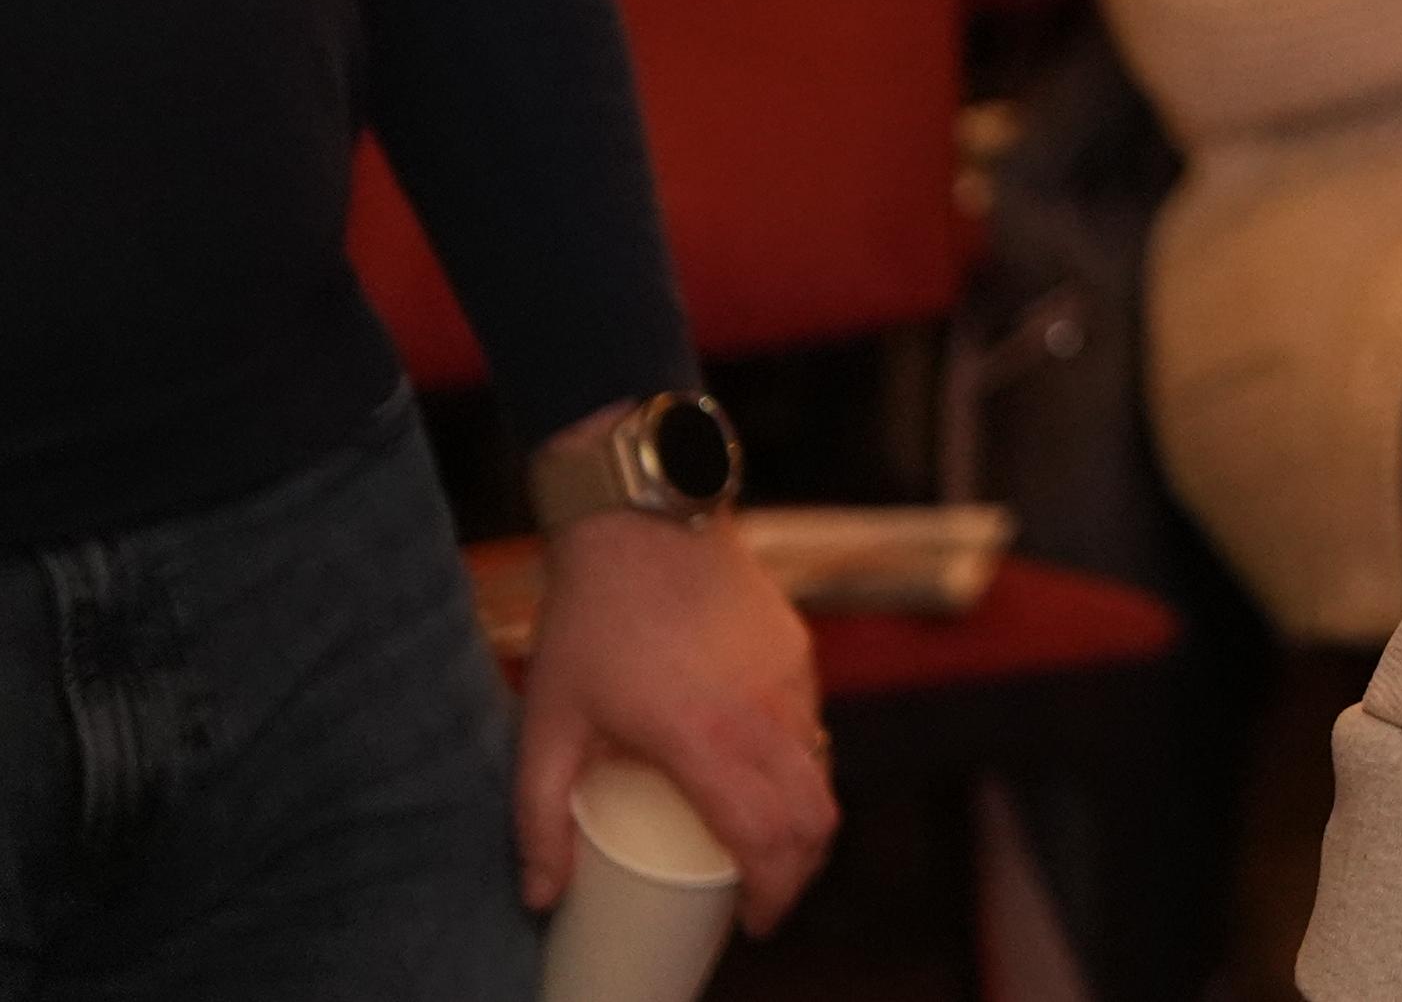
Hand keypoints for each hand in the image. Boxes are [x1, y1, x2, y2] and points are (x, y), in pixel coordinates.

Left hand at [514, 495, 834, 934]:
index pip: (769, 841)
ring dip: (802, 819)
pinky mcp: (797, 650)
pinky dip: (800, 765)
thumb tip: (542, 896)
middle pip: (817, 817)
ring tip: (757, 839)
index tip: (753, 923)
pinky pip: (814, 724)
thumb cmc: (591, 619)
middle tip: (762, 898)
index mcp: (709, 740)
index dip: (771, 896)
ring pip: (823, 770)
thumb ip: (539, 818)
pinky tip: (754, 766)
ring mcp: (790, 677)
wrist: (642, 517)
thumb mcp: (546, 724)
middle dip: (799, 870)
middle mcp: (766, 713)